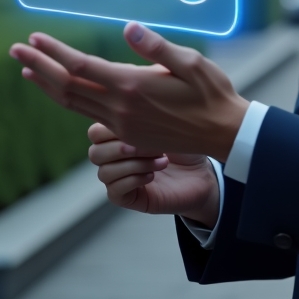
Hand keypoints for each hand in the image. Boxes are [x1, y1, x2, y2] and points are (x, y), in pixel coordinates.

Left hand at [8, 23, 249, 160]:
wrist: (223, 133)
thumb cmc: (211, 92)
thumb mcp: (190, 62)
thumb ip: (156, 46)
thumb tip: (128, 27)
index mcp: (132, 86)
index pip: (81, 66)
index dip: (54, 51)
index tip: (34, 38)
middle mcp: (120, 108)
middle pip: (67, 86)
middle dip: (39, 66)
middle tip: (15, 50)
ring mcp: (122, 124)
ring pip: (73, 103)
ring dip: (48, 85)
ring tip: (28, 69)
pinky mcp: (128, 133)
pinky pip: (88, 114)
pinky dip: (68, 99)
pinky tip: (64, 90)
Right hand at [87, 123, 220, 224]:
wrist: (203, 174)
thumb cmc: (186, 144)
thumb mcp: (169, 123)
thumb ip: (147, 112)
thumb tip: (132, 100)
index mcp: (119, 136)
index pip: (95, 132)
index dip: (112, 130)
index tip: (142, 126)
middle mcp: (114, 158)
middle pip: (94, 153)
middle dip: (121, 148)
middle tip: (151, 146)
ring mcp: (119, 179)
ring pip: (104, 172)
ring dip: (134, 164)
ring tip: (162, 161)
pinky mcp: (128, 198)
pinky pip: (114, 191)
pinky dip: (134, 180)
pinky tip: (153, 175)